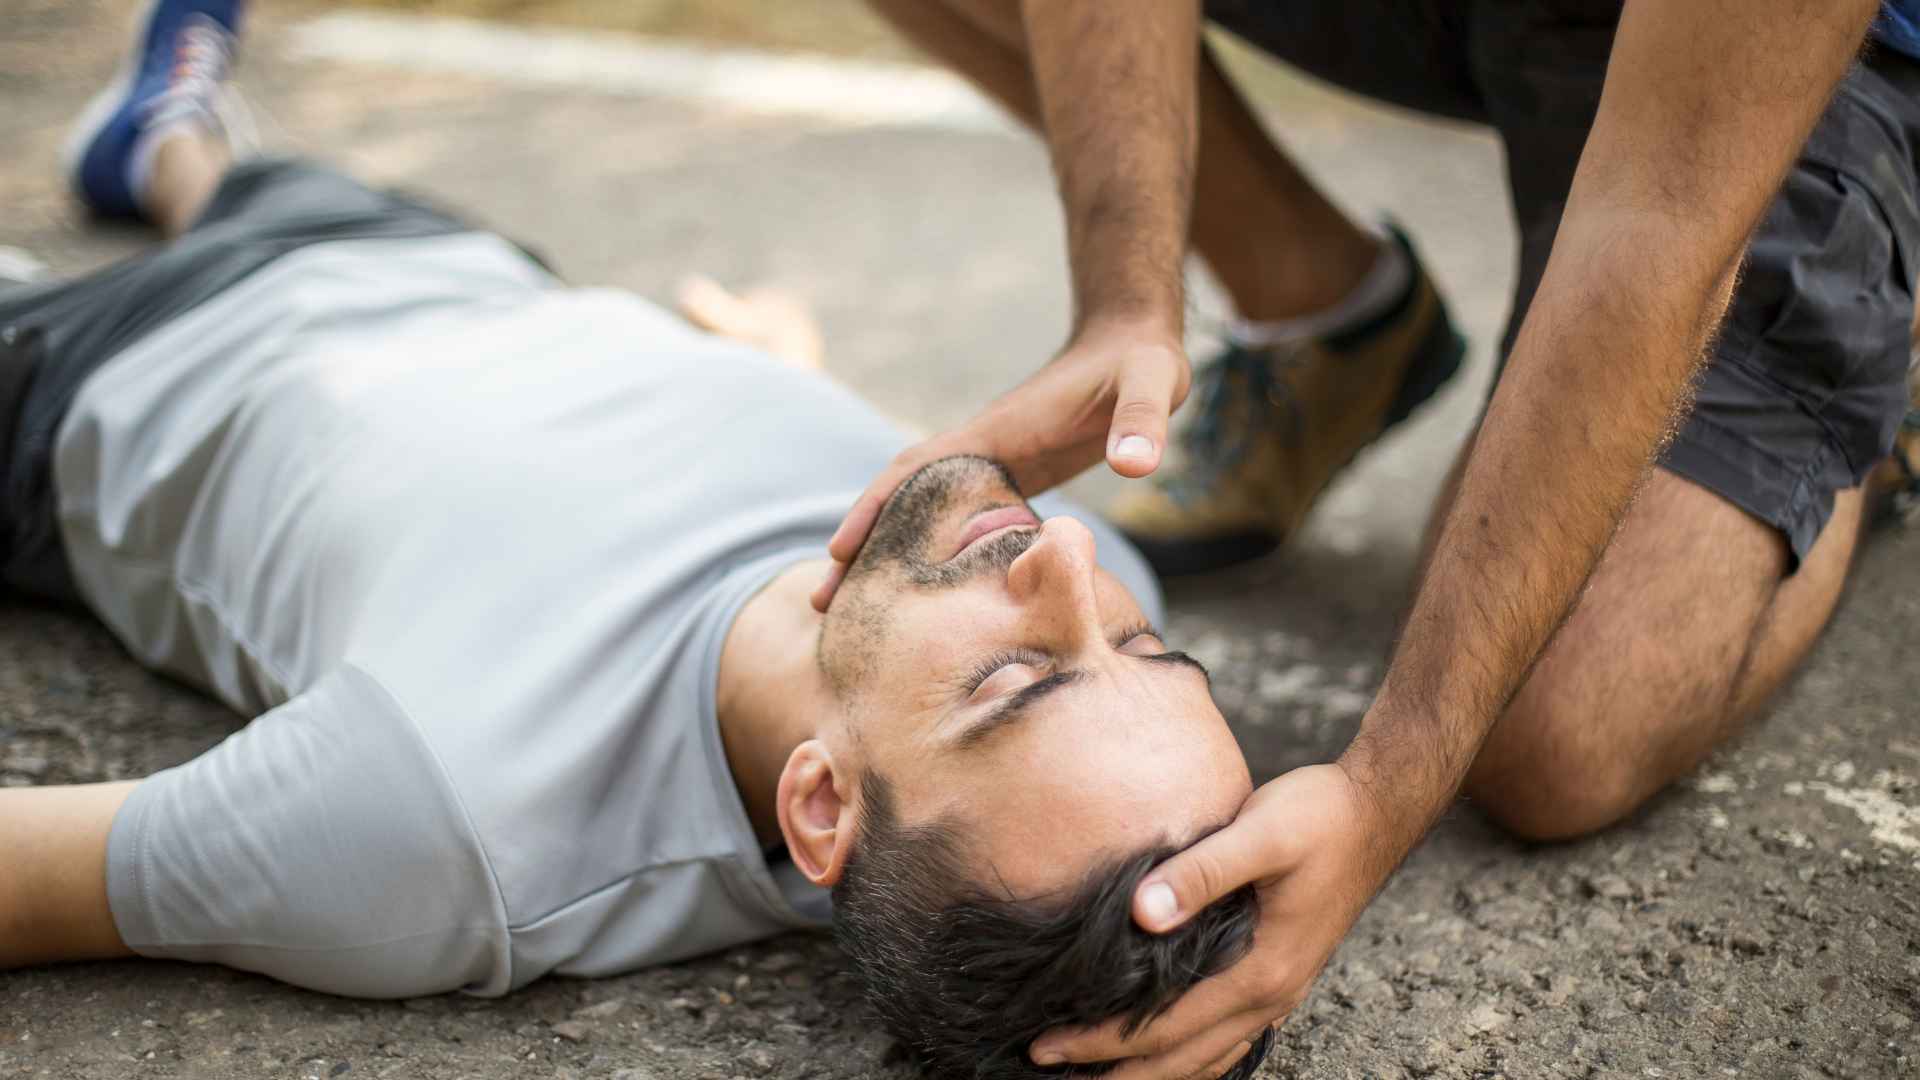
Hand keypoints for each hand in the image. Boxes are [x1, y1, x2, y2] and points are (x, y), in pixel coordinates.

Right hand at [811, 318, 1188, 610]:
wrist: (1135, 339)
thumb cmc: (1143, 362)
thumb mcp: (1153, 384)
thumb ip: (1143, 422)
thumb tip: (1134, 466)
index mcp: (999, 431)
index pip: (918, 472)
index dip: (877, 509)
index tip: (839, 552)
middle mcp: (984, 446)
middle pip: (900, 495)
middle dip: (859, 544)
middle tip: (823, 603)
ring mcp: (995, 459)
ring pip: (919, 509)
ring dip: (885, 551)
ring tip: (852, 606)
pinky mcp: (1013, 472)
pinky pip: (953, 517)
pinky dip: (926, 547)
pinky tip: (922, 587)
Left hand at [1028, 764, 1404, 1079]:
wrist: (1376, 812)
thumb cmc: (1320, 816)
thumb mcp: (1261, 832)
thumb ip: (1202, 872)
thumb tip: (1141, 913)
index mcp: (1261, 970)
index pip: (1165, 1027)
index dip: (1102, 1041)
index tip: (1046, 1043)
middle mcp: (1271, 995)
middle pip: (1182, 1060)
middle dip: (1114, 1072)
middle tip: (1047, 1066)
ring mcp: (1278, 991)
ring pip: (1206, 1057)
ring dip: (1149, 1071)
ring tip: (1093, 1075)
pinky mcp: (1278, 976)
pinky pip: (1226, 1038)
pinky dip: (1185, 1055)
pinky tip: (1156, 1050)